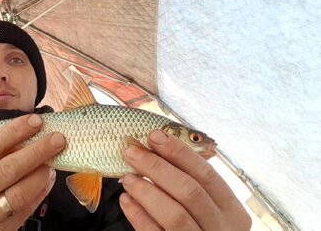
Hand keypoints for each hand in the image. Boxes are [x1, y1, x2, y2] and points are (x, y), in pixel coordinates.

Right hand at [0, 114, 65, 230]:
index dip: (15, 132)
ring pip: (20, 194)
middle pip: (9, 169)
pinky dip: (38, 194)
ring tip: (53, 161)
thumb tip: (16, 136)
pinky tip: (46, 181)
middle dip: (37, 151)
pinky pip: (23, 211)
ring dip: (41, 174)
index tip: (35, 121)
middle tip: (57, 138)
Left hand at [120, 130, 250, 230]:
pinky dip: (138, 215)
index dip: (180, 152)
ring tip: (127, 177)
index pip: (207, 174)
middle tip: (132, 152)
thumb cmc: (202, 228)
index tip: (155, 136)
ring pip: (175, 214)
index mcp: (231, 210)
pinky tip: (126, 200)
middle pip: (189, 191)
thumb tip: (160, 148)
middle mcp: (221, 227)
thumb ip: (193, 184)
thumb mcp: (209, 209)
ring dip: (147, 191)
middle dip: (158, 167)